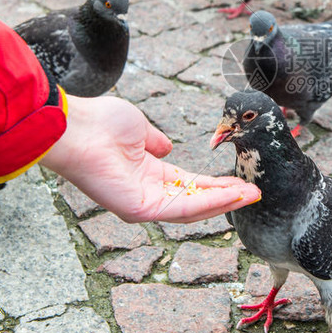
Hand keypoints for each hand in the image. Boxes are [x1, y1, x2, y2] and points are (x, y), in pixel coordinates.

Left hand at [39, 94, 260, 222]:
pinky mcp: (139, 209)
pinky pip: (181, 208)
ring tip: (251, 194)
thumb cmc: (100, 123)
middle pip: (196, 201)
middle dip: (227, 197)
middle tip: (255, 192)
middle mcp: (148, 193)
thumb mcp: (139, 130)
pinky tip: (231, 194)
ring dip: (225, 202)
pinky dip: (209, 203)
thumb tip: (166, 147)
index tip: (241, 181)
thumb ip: (155, 141)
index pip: (190, 185)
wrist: (76, 127)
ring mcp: (143, 204)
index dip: (217, 184)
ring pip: (193, 209)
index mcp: (149, 175)